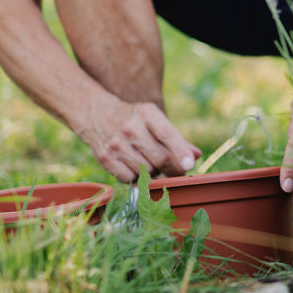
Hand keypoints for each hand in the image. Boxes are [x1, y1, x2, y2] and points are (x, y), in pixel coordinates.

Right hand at [79, 97, 199, 182]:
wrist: (97, 115)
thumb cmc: (135, 119)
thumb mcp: (155, 119)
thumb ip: (176, 138)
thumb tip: (196, 156)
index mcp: (147, 113)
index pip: (168, 134)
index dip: (180, 152)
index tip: (190, 164)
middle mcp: (130, 127)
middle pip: (159, 158)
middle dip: (173, 169)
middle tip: (178, 171)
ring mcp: (116, 143)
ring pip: (146, 171)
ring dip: (154, 173)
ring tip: (152, 164)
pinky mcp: (105, 158)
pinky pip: (129, 178)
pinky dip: (136, 178)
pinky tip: (135, 166)